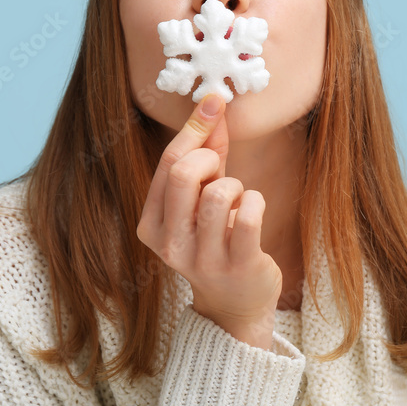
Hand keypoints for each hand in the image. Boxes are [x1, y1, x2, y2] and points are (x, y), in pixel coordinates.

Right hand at [135, 94, 281, 349]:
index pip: (168, 164)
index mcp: (151, 225)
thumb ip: (207, 151)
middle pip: (184, 173)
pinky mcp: (237, 265)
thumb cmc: (217, 238)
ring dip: (235, 184)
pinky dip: (255, 202)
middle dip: (210, 158)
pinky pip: (248, 215)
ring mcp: (202, 259)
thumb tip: (213, 103)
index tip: (214, 103)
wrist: (236, 303)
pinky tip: (252, 211)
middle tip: (221, 170)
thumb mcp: (203, 195)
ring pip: (218, 192)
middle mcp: (169, 244)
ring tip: (237, 199)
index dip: (194, 128)